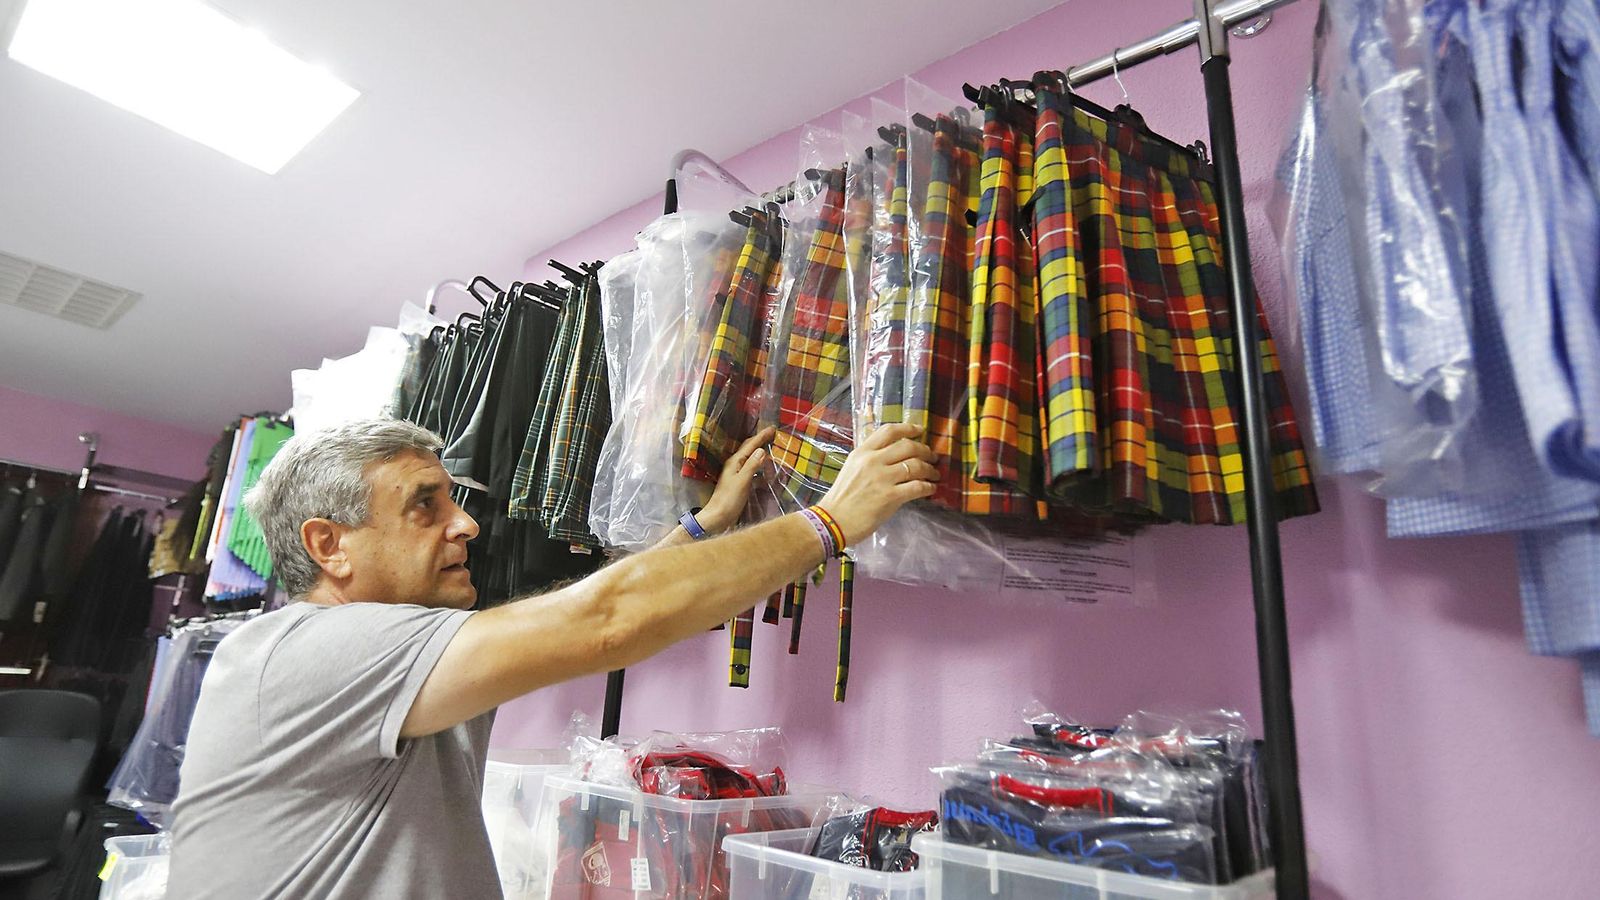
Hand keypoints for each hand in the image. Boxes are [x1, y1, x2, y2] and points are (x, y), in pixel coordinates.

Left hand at [698, 426, 775, 532]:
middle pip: (748, 449)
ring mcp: (736, 474)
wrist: (718, 518)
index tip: (772, 428)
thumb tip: (762, 450)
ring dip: (760, 453)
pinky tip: (765, 470)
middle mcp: (734, 465)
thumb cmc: (729, 500)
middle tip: (773, 434)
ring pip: (750, 459)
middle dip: (760, 441)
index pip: (750, 445)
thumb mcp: (742, 481)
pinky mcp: (739, 483)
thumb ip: (752, 465)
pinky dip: (759, 467)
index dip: (761, 436)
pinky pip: (751, 470)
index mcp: (734, 462)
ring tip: (771, 449)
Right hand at [816, 423, 937, 547]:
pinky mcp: (890, 497)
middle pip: (908, 446)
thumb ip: (870, 459)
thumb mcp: (852, 468)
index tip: (920, 430)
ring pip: (916, 465)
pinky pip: (917, 487)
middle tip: (932, 457)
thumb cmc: (842, 497)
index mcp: (862, 452)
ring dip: (930, 470)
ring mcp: (882, 478)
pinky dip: (928, 487)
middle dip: (925, 450)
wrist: (833, 521)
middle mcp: (873, 461)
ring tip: (934, 475)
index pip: (889, 431)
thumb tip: (893, 454)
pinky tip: (930, 489)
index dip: (909, 428)